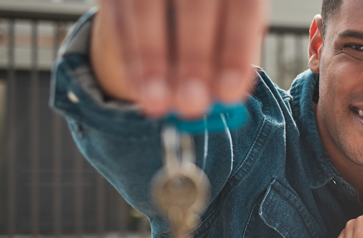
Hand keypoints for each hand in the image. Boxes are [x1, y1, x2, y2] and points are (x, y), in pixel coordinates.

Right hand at [92, 0, 268, 118]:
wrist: (171, 1)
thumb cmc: (216, 17)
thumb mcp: (234, 27)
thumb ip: (232, 54)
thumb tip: (226, 95)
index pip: (243, 6)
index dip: (237, 49)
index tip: (231, 92)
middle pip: (196, 4)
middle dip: (194, 57)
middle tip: (192, 103)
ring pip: (146, 8)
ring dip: (152, 60)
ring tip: (158, 103)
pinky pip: (118, 16)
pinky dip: (128, 55)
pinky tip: (139, 88)